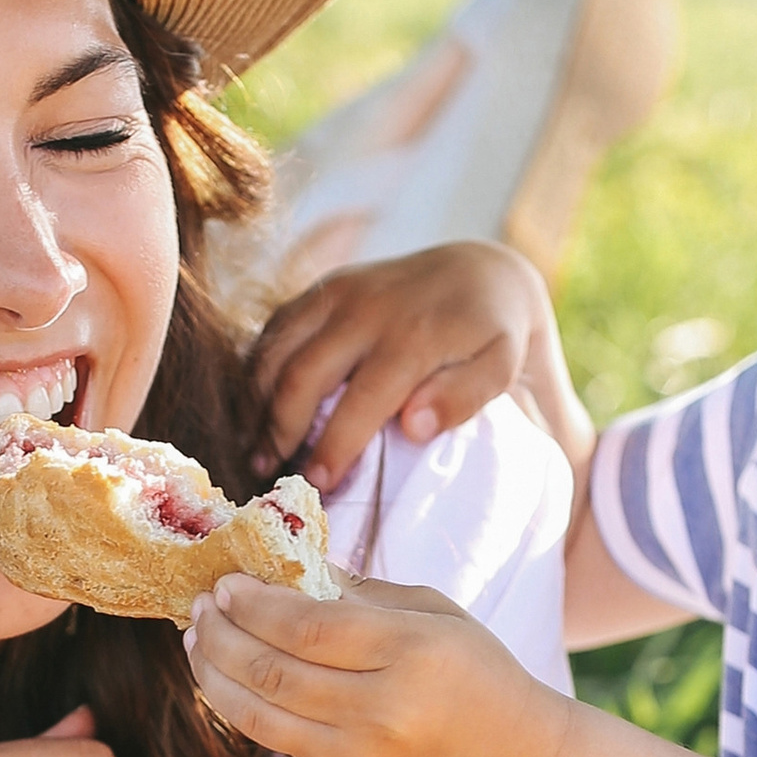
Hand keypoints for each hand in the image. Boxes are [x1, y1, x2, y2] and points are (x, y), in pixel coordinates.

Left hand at [184, 572, 568, 756]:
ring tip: (198, 643)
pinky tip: (230, 679)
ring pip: (262, 716)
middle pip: (274, 671)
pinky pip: (282, 742)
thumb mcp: (437, 617)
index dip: (255, 605)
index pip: (308, 627)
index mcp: (412, 653)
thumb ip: (363, 595)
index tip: (227, 584)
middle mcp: (383, 711)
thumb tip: (287, 568)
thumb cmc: (480, 676)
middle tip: (201, 607)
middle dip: (223, 635)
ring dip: (216, 676)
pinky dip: (246, 707)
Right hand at [253, 243, 561, 486]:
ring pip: (276, 350)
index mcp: (414, 335)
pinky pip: (274, 330)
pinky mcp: (322, 287)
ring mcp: (339, 292)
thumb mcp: (502, 366)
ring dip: (257, 405)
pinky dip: (257, 373)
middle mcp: (368, 308)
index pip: (364, 398)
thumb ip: (464, 397)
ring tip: (253, 452)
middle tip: (268, 476)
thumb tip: (413, 428)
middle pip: (303, 373)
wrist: (479, 271)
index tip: (318, 485)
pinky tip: (256, 412)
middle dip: (280, 430)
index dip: (335, 445)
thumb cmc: (492, 336)